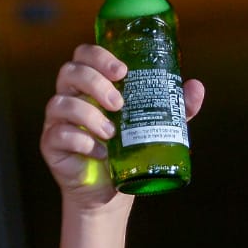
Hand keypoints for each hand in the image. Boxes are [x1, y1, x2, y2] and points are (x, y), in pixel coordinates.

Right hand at [40, 43, 205, 210]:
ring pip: (61, 103)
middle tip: (119, 104)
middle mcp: (71, 96)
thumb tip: (196, 86)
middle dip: (95, 83)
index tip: (123, 70)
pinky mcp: (51, 144)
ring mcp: (58, 120)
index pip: (85, 56)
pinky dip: (82, 142)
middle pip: (70, 72)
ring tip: (112, 133)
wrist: (111, 191)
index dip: (99, 56)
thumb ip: (174, 106)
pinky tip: (101, 153)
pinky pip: (58, 134)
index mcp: (92, 84)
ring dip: (88, 115)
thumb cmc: (129, 149)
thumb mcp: (156, 126)